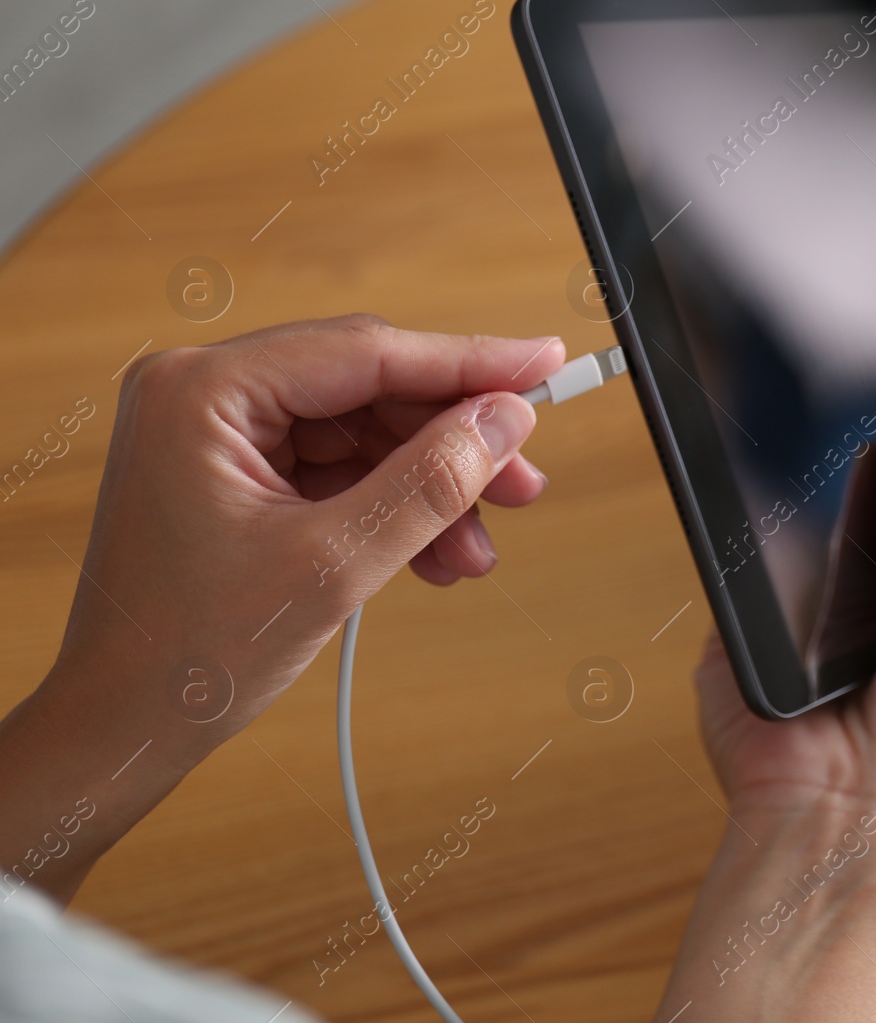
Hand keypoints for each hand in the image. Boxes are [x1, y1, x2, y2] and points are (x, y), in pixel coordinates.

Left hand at [0, 316, 564, 900]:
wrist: (122, 728)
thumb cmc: (189, 656)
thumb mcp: (333, 566)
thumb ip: (428, 483)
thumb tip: (506, 421)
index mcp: (205, 391)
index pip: (368, 353)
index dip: (471, 361)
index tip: (547, 364)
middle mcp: (205, 391)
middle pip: (370, 388)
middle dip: (453, 442)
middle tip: (524, 484)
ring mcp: (219, 431)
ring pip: (364, 433)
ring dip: (429, 487)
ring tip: (474, 550)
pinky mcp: (236, 470)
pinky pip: (340, 469)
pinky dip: (392, 509)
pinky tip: (434, 555)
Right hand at [658, 425, 875, 1021]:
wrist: (849, 820)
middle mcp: (865, 617)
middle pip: (850, 517)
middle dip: (855, 490)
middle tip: (859, 457)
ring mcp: (796, 626)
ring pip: (789, 538)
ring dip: (799, 520)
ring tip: (815, 507)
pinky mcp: (736, 638)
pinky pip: (736, 573)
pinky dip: (747, 556)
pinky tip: (765, 549)